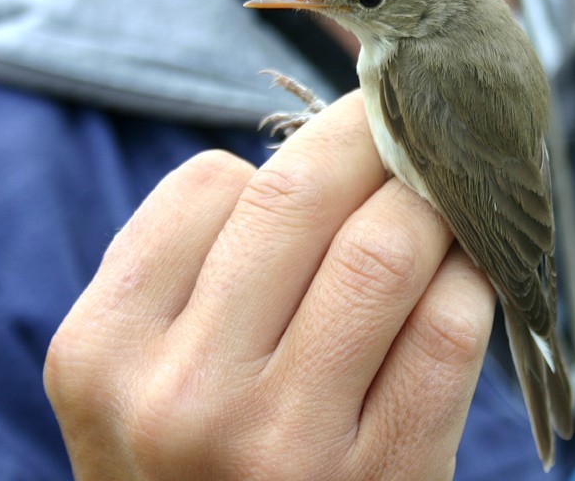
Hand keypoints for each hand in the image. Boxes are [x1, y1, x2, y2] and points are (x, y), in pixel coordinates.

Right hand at [44, 91, 494, 480]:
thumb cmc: (201, 467)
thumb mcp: (146, 377)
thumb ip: (201, 273)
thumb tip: (329, 152)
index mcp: (104, 350)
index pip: (208, 184)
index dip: (289, 155)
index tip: (340, 148)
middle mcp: (183, 393)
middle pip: (301, 197)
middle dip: (373, 140)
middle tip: (411, 129)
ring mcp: (285, 440)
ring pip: (382, 251)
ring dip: (431, 205)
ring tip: (445, 199)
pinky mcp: (385, 474)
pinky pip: (447, 328)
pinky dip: (470, 278)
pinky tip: (466, 275)